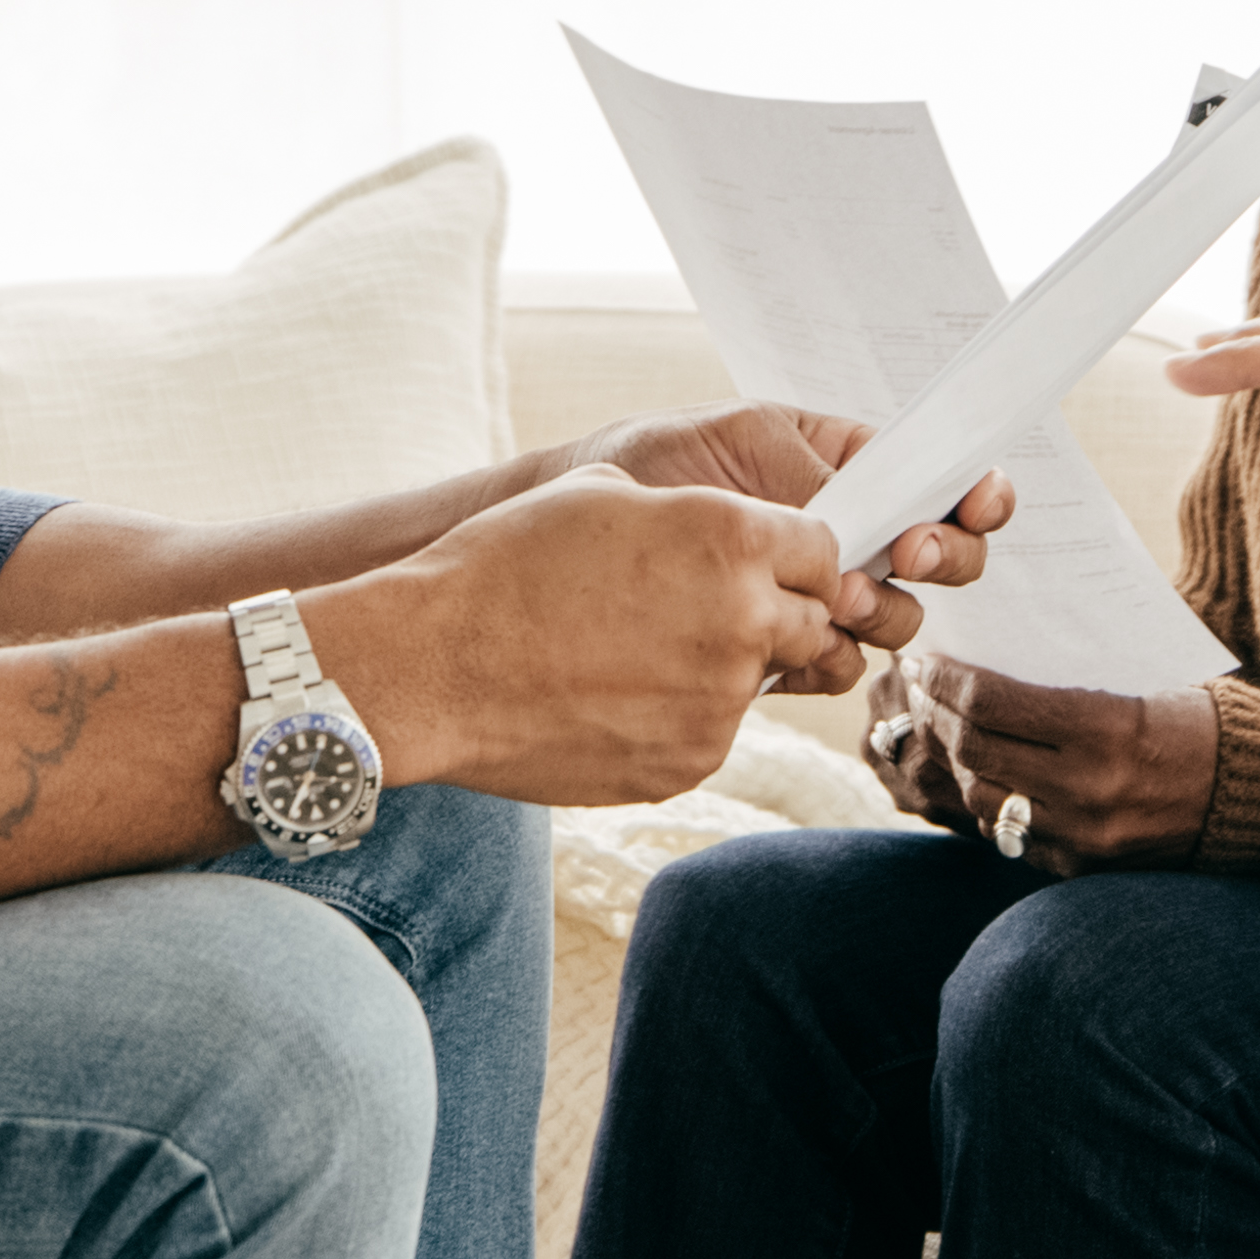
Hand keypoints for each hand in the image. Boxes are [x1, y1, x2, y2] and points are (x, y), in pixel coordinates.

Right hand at [314, 476, 863, 806]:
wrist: (433, 666)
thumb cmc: (505, 565)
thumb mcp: (603, 495)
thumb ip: (691, 514)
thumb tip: (728, 537)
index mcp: (733, 539)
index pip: (826, 553)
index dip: (797, 559)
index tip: (767, 569)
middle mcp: (745, 621)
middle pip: (814, 623)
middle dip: (775, 616)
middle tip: (703, 616)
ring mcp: (721, 704)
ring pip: (757, 684)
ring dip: (717, 670)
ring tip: (630, 656)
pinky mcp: (690, 764)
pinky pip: (708, 735)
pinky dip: (674, 720)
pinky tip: (607, 700)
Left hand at [562, 408, 1002, 670]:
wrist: (573, 533)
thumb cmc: (655, 461)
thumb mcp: (737, 440)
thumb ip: (811, 474)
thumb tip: (872, 516)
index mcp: (851, 466)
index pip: (942, 481)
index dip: (977, 496)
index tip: (972, 503)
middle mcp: (850, 534)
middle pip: (941, 559)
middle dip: (941, 557)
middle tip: (902, 554)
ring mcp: (821, 596)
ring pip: (895, 621)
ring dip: (882, 613)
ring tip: (833, 601)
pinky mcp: (786, 648)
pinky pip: (836, 667)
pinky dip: (825, 661)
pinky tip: (788, 645)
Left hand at [893, 653, 1214, 876]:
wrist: (1250, 794)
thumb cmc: (1193, 724)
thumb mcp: (1134, 689)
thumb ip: (1058, 690)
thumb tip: (978, 671)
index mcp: (1104, 727)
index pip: (991, 703)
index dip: (946, 681)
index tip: (929, 663)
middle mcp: (1088, 785)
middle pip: (975, 751)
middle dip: (938, 717)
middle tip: (924, 694)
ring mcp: (1083, 833)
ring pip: (983, 800)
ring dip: (957, 764)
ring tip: (948, 734)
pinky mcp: (1082, 865)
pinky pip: (1012, 836)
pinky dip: (993, 804)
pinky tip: (988, 775)